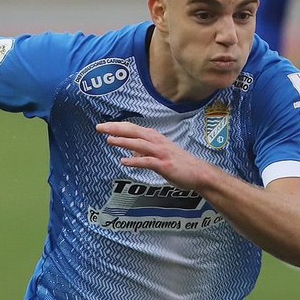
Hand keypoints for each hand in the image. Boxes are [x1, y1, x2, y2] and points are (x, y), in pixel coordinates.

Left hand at [96, 121, 216, 190]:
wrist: (199, 173)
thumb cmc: (180, 164)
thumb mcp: (160, 155)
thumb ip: (145, 153)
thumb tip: (131, 153)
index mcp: (155, 138)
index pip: (133, 129)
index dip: (118, 127)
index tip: (104, 126)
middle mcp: (157, 142)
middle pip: (134, 132)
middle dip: (116, 129)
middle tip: (100, 127)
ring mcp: (161, 153)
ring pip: (139, 144)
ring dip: (123, 141)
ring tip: (109, 140)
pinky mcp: (164, 165)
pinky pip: (147, 162)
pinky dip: (135, 161)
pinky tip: (123, 161)